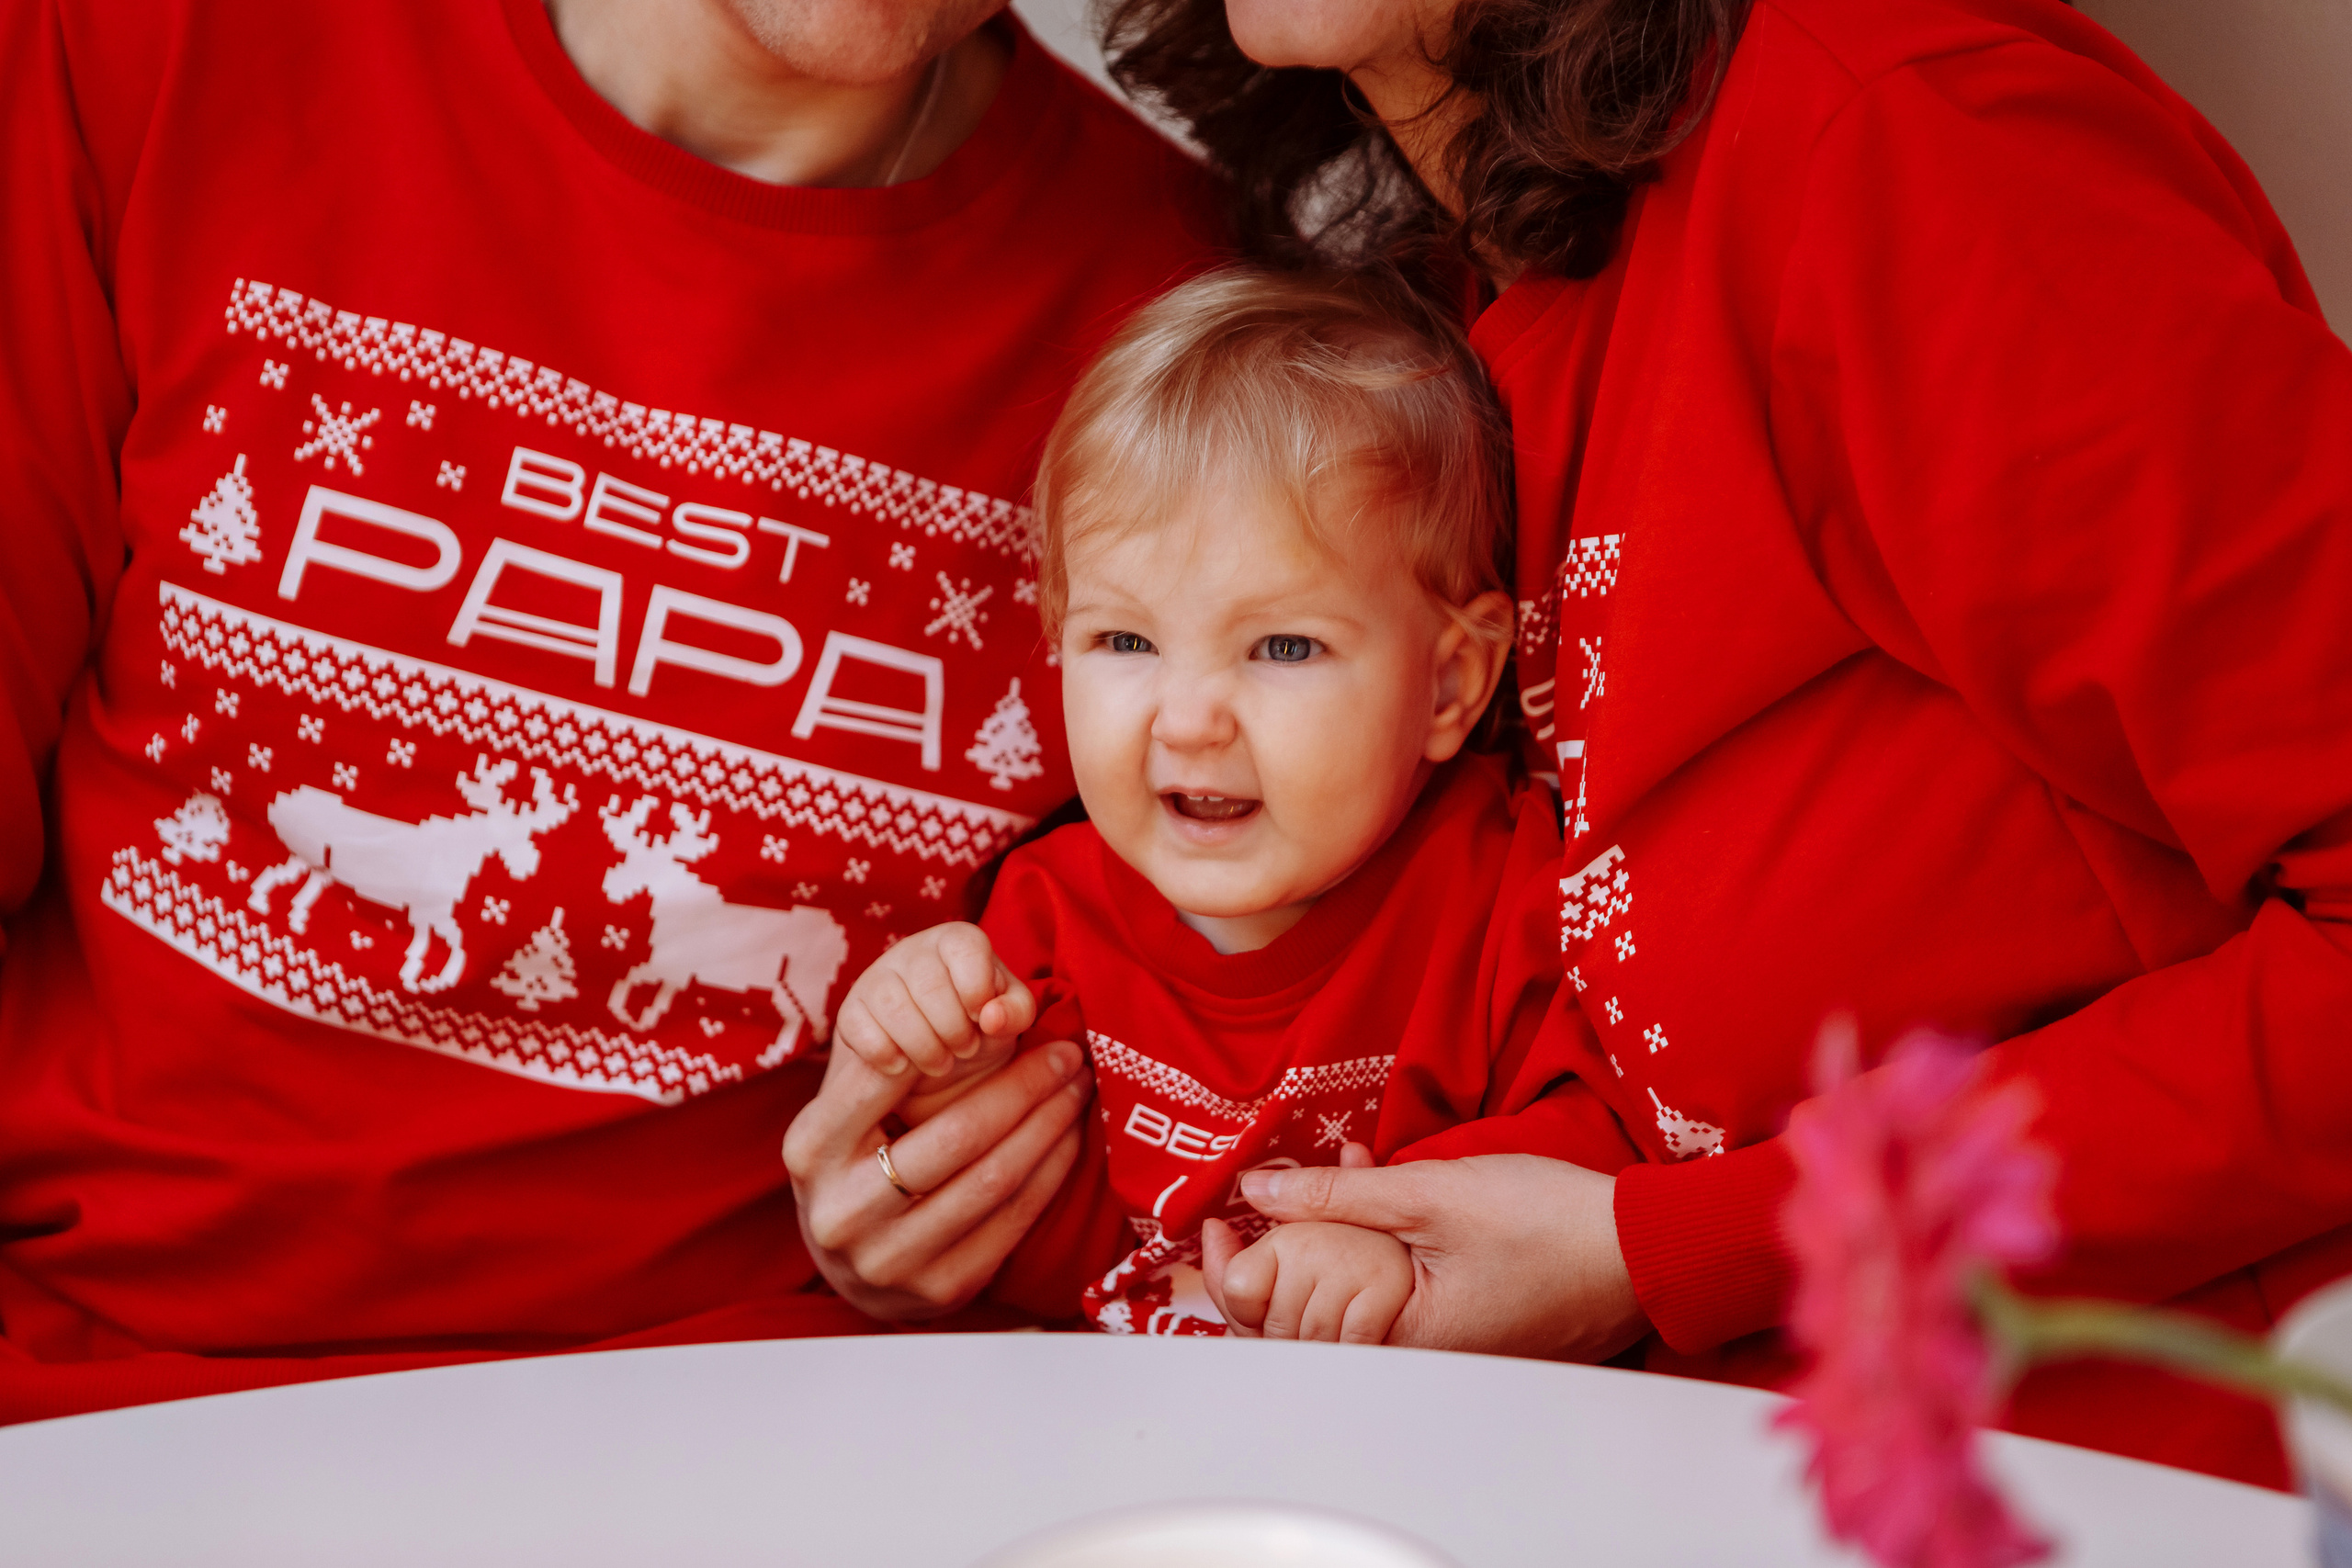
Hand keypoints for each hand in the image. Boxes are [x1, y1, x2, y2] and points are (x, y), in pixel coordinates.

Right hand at [782, 1032, 1090, 1319]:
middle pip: (957, 1134)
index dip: (955, 1041)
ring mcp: (890, 1259)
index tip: (1007, 1017)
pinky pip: (1013, 1220)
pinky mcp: (939, 1290)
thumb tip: (961, 999)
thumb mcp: (843, 1116)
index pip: (890, 1077)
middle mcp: (843, 1210)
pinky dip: (1050, 1172)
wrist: (850, 1271)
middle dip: (1026, 1085)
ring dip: (1049, 1125)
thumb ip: (880, 1066)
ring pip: (993, 1179)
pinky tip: (1068, 1138)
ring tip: (1076, 1089)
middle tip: (1067, 1054)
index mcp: (813, 1148)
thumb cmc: (856, 1165)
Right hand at [831, 922, 1036, 1077]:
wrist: (938, 1058)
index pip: (965, 947)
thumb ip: (1015, 1012)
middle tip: (965, 1050)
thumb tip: (992, 1017)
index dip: (976, 990)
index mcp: (957, 940)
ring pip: (892, 1005)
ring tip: (940, 1064)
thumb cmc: (981, 1026)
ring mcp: (877, 976)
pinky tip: (902, 1067)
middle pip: (929, 984)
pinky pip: (856, 1026)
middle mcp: (913, 949)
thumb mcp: (1010, 1019)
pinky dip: (882, 1053)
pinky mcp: (851, 1009)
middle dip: (952, 1028)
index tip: (981, 1021)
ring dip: (922, 1045)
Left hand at [1203, 1146, 1647, 1361]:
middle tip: (1256, 1198)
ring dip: (1336, 1230)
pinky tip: (1378, 1180)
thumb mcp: (1431, 1193)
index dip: (1237, 1271)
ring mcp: (1443, 1344)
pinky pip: (1396, 1285)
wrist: (1647, 1246)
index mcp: (1399, 1341)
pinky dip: (1378, 1238)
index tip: (1214, 1223)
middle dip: (1284, 1245)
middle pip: (1316, 1312)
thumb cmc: (1553, 1225)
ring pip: (1357, 1290)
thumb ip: (1338, 1195)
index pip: (1287, 1322)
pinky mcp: (1467, 1322)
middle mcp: (1416, 1358)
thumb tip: (1258, 1189)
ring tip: (1339, 1169)